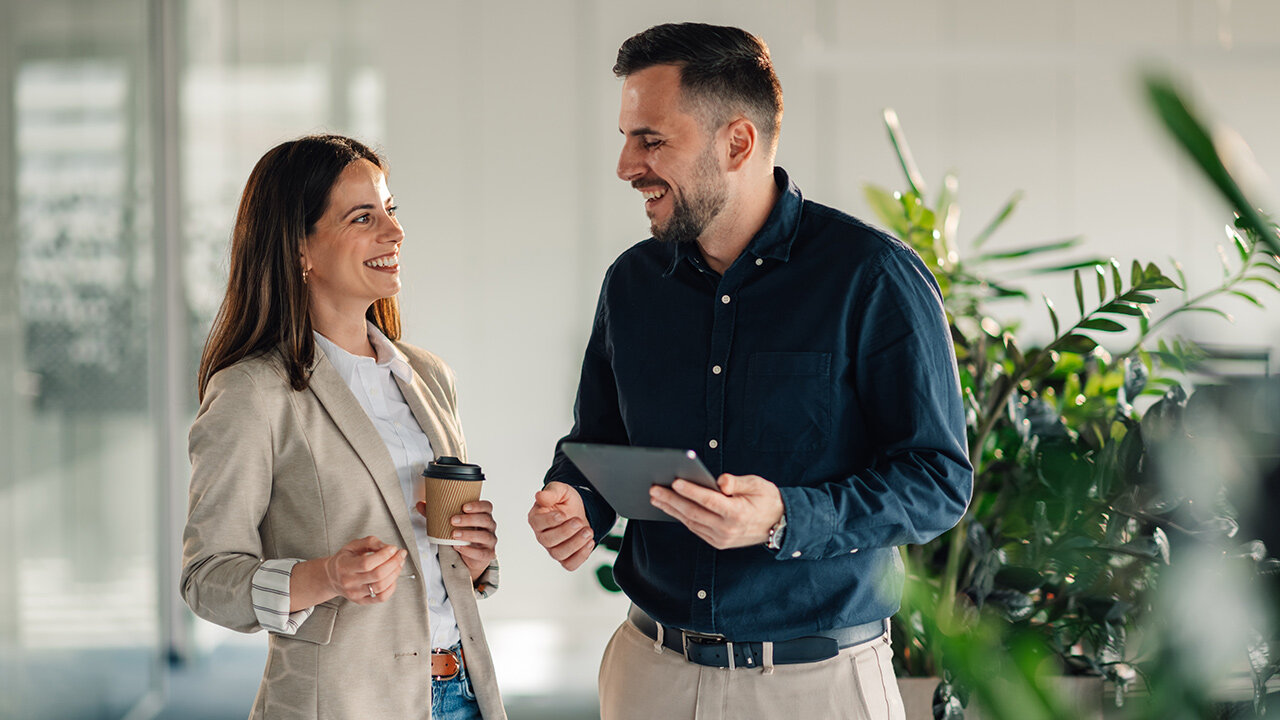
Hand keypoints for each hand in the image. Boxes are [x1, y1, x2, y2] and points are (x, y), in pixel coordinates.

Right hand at [322, 536, 406, 604]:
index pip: (367, 563)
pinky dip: (392, 587)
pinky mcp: (361, 601)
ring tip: (399, 563)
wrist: (332, 577)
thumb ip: (370, 542)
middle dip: (394, 562)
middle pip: (377, 575)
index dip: (384, 555)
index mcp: (344, 566)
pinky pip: (381, 598)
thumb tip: (387, 547)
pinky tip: (393, 577)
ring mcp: (355, 593)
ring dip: (395, 573)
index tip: (393, 548)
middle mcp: (349, 582)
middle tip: (401, 554)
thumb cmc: (344, 560)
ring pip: (381, 586)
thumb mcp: (353, 545)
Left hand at [419, 500, 496, 581]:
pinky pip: (482, 553)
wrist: (467, 558)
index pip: (487, 506)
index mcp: (483, 515)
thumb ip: (437, 514)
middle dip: (469, 519)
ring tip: (454, 534)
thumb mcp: (451, 524)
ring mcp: (490, 541)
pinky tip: (458, 547)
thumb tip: (420, 504)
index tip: (464, 506)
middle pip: (486, 519)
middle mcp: (490, 527)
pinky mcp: (488, 554)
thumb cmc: (461, 535)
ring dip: (469, 534)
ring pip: (485, 536)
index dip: (478, 505)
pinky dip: (470, 550)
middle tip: (453, 520)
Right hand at [528, 481, 595, 570]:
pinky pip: (569, 564)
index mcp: (537, 518)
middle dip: (566, 532)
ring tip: (588, 531)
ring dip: (576, 544)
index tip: (562, 514)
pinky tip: (589, 543)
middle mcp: (542, 535)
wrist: (578, 511)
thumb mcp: (561, 490)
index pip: (538, 523)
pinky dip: (580, 556)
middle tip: (579, 521)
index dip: (549, 520)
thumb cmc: (565, 501)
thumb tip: (540, 495)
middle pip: (548, 541)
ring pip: (559, 554)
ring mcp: (552, 548)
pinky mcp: (565, 557)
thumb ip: (551, 492)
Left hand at [649, 474, 783, 549]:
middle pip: (693, 513)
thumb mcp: (757, 484)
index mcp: (737, 514)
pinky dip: (681, 517)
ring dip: (671, 509)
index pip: (709, 501)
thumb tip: (720, 481)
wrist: (779, 525)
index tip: (675, 482)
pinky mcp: (718, 542)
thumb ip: (737, 482)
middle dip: (671, 500)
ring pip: (691, 522)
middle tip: (654, 490)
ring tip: (656, 497)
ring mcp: (721, 539)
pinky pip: (695, 528)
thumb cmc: (767, 499)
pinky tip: (670, 507)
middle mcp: (727, 529)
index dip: (691, 491)